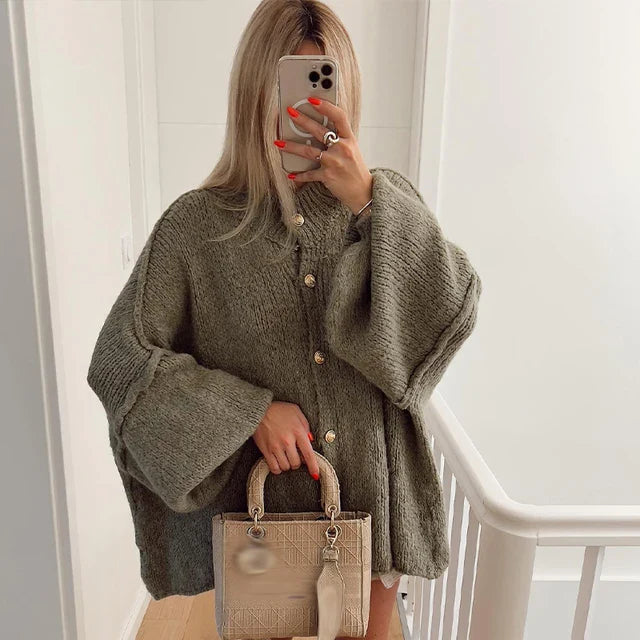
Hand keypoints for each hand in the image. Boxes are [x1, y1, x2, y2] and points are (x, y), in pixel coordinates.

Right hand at [252, 400, 319, 479]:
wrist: (258, 409)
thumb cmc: (278, 410)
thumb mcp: (296, 412)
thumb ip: (306, 426)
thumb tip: (310, 441)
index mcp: (297, 431)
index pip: (308, 454)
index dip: (313, 467)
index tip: (315, 474)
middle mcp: (287, 441)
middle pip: (296, 463)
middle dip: (298, 462)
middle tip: (295, 455)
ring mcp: (275, 447)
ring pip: (285, 467)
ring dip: (287, 465)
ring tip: (286, 456)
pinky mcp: (265, 450)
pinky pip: (274, 468)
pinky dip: (277, 468)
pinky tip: (278, 461)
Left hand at [274, 97, 372, 214]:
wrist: (363, 192)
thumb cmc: (355, 170)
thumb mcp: (352, 150)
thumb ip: (339, 138)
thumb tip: (319, 127)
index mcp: (349, 139)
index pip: (339, 117)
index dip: (326, 106)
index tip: (313, 99)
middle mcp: (342, 148)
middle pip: (319, 130)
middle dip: (302, 120)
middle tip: (290, 112)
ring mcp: (334, 162)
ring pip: (309, 151)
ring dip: (291, 147)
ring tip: (279, 143)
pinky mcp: (327, 176)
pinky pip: (309, 174)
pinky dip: (299, 175)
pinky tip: (291, 174)